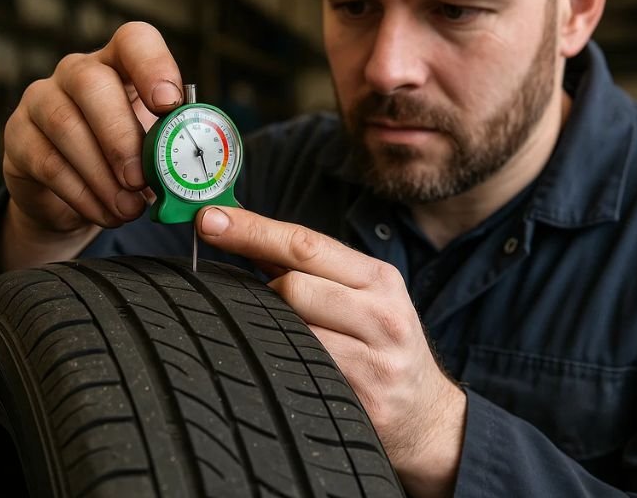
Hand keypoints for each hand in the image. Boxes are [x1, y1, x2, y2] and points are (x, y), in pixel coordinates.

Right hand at [1, 22, 182, 268]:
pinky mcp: (18, 136)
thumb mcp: (153, 148)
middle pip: (93, 83)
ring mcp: (41, 100)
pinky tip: (106, 214)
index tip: (169, 104)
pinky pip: (48, 163)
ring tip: (129, 209)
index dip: (153, 66)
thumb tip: (188, 168)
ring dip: (102, 175)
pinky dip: (82, 194)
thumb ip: (169, 146)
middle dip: (121, 136)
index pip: (135, 41)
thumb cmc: (124, 160)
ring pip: (65, 125)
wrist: (74, 196)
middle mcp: (77, 72)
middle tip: (141, 180)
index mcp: (120, 64)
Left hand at [196, 206, 466, 497]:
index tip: (209, 219)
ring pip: (293, 328)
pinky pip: (301, 369)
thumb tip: (238, 232)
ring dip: (271, 329)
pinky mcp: (365, 399)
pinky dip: (281, 361)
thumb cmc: (379, 346)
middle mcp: (383, 312)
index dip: (251, 229)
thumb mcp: (358, 298)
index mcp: (378, 277)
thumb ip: (303, 268)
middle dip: (259, 288)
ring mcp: (377, 359)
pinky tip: (283, 364)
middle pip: (294, 285)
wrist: (427, 416)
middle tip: (236, 294)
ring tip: (277, 337)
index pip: (305, 243)